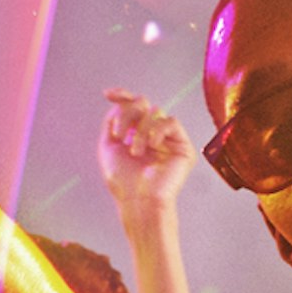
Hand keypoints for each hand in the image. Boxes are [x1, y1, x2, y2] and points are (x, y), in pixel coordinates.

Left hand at [97, 89, 190, 217]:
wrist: (138, 198)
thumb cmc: (123, 179)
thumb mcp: (108, 145)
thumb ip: (113, 120)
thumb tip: (121, 103)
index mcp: (136, 132)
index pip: (133, 106)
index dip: (122, 95)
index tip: (108, 94)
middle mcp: (152, 133)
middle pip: (142, 103)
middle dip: (128, 114)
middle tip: (120, 134)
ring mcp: (168, 140)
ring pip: (155, 112)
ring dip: (139, 130)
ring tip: (134, 150)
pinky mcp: (183, 147)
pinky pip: (171, 122)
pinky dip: (157, 130)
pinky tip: (151, 145)